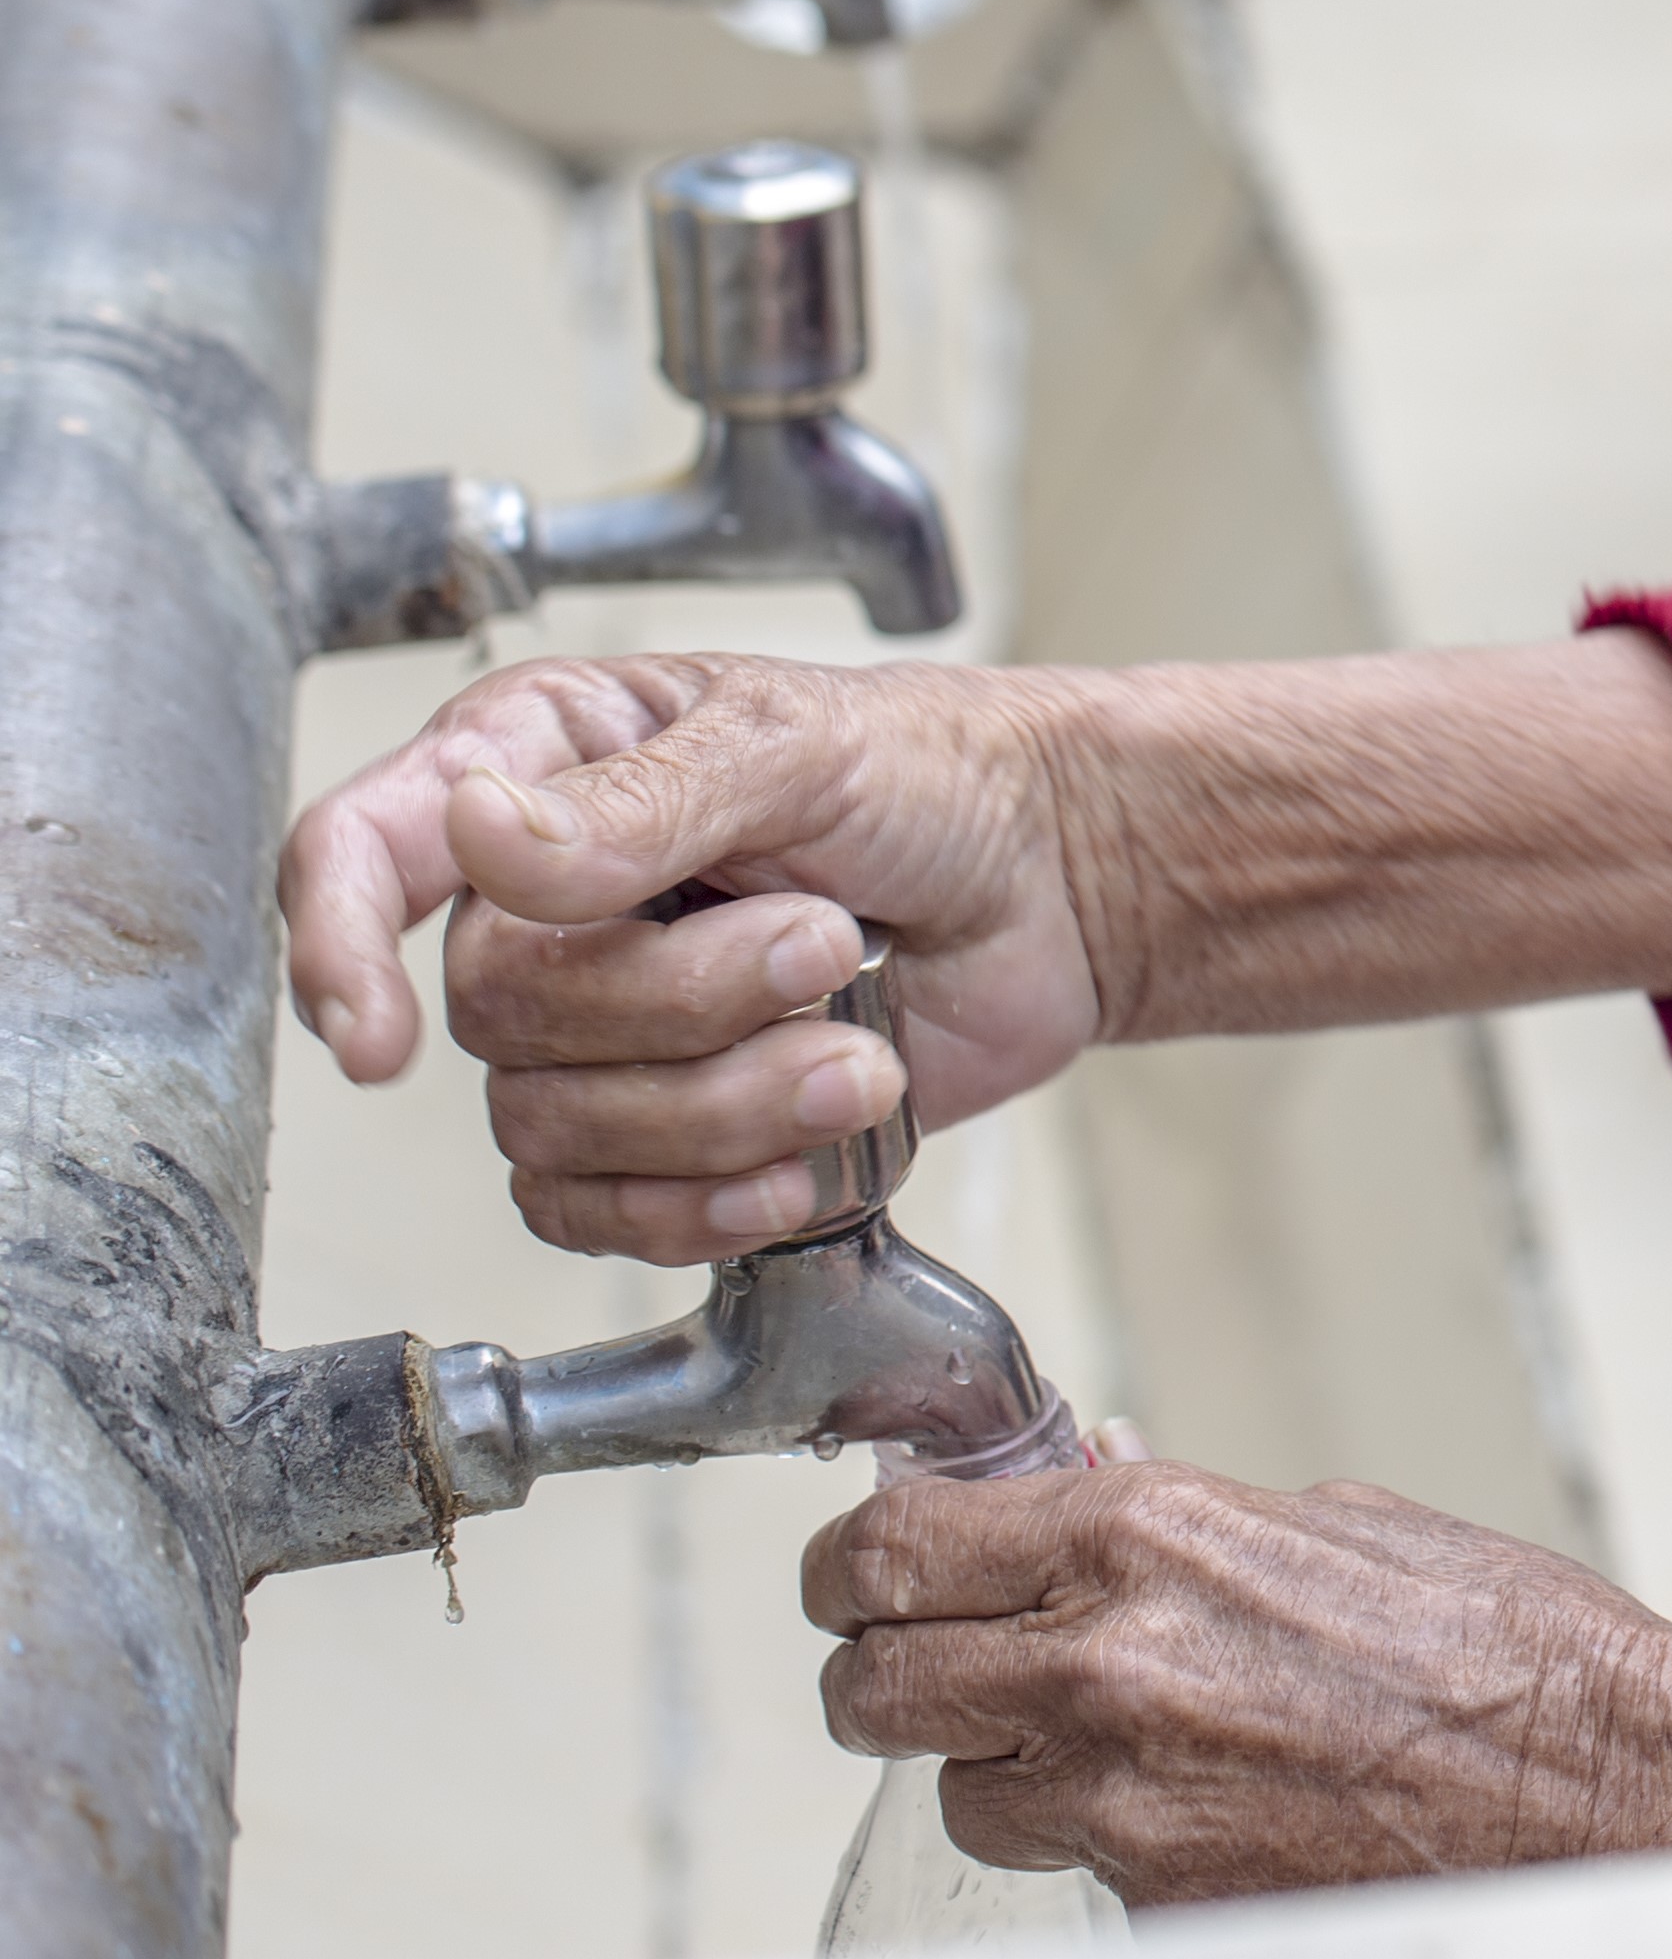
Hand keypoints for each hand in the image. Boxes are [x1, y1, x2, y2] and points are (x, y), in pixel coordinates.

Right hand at [279, 654, 1110, 1261]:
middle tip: (827, 941)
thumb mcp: (800, 745)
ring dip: (729, 1104)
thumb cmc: (929, 775)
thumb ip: (644, 800)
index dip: (333, 946)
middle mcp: (541, 904)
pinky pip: (607, 1215)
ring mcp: (598, 1027)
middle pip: (500, 1013)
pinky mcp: (660, 1132)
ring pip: (557, 1129)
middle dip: (686, 1001)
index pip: (362, 852)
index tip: (373, 1037)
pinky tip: (813, 1157)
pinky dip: (715, 1201)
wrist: (1050, 882)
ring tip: (862, 1045)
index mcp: (539, 767)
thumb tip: (479, 837)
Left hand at [808, 1466, 1671, 1901]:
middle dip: (884, 1670)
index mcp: (1143, 1534)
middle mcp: (1102, 1661)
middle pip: (872, 1685)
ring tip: (1094, 1735)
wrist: (1604, 1782)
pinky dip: (1094, 1836)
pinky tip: (1188, 1799)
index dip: (853, 1562)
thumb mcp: (1333, 1519)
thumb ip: (1178, 1511)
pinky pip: (1061, 1866)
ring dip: (994, 1762)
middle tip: (923, 1658)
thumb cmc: (1503, 1642)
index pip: (890, 1549)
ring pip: (954, 1791)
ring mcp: (1119, 1800)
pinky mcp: (1153, 1903)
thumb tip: (1083, 1480)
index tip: (862, 1569)